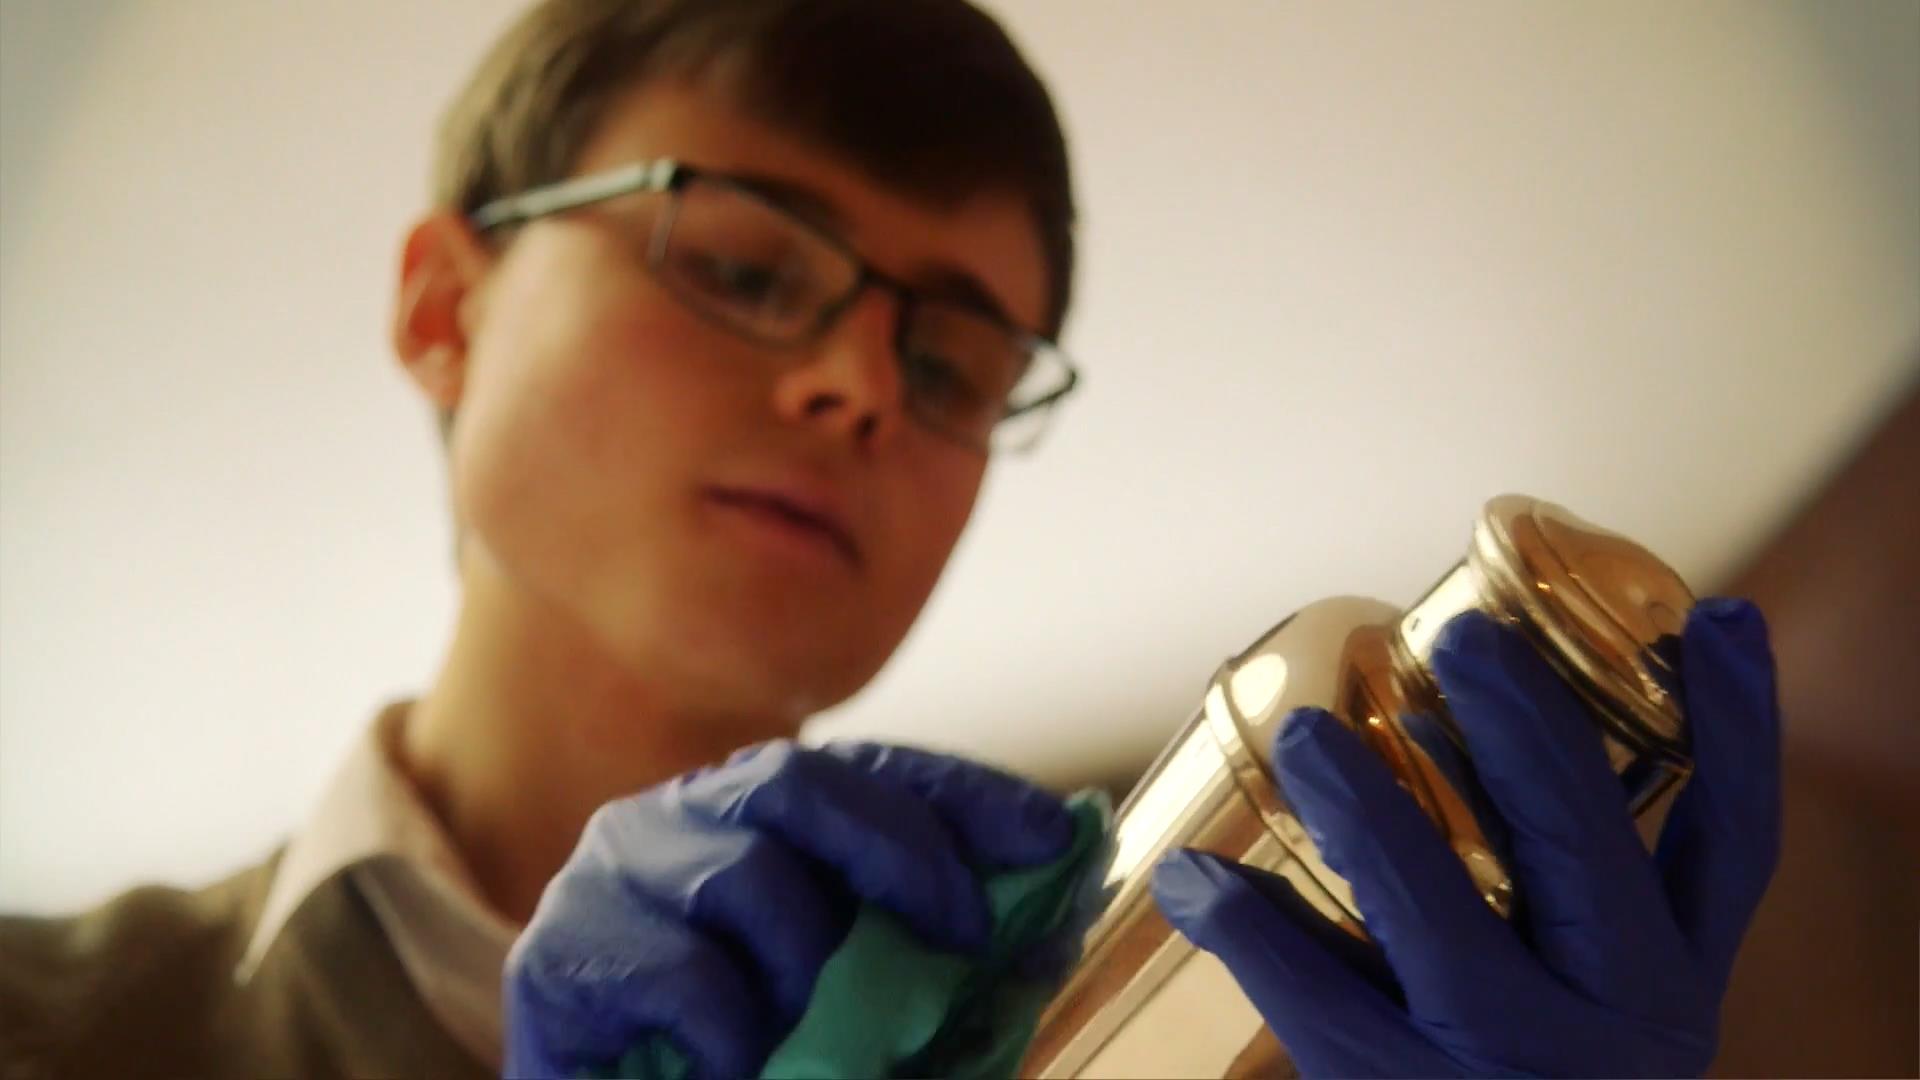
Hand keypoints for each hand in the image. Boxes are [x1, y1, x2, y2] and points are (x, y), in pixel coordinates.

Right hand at [502, 740, 1073, 1078]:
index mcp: (753, 816)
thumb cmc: (742, 1061)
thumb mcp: (859, 1001)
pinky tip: (742, 1067)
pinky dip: (736, 1032)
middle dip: (902, 851)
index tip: (1055, 834)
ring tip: (821, 1037)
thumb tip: (1056, 924)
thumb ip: (935, 962)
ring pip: (743, 874)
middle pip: (798, 780)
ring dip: (810, 967)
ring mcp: (615, 876)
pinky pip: (681, 972)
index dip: (965, 794)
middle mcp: (679, 819)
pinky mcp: (559, 954)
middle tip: (963, 935)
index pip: (870, 770)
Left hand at [1152, 598, 1781, 1076]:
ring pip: (1450, 928)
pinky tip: (1193, 874)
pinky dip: (1253, 933)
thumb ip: (1574, 893)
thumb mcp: (1592, 997)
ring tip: (1305, 737)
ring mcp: (1516, 1069)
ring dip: (1375, 819)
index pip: (1732, 844)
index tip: (1727, 617)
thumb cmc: (1532, 1070)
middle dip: (1528, 732)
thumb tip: (1457, 715)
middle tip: (1462, 641)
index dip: (1737, 728)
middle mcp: (1622, 1026)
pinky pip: (1322, 1007)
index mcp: (1674, 982)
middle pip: (1588, 853)